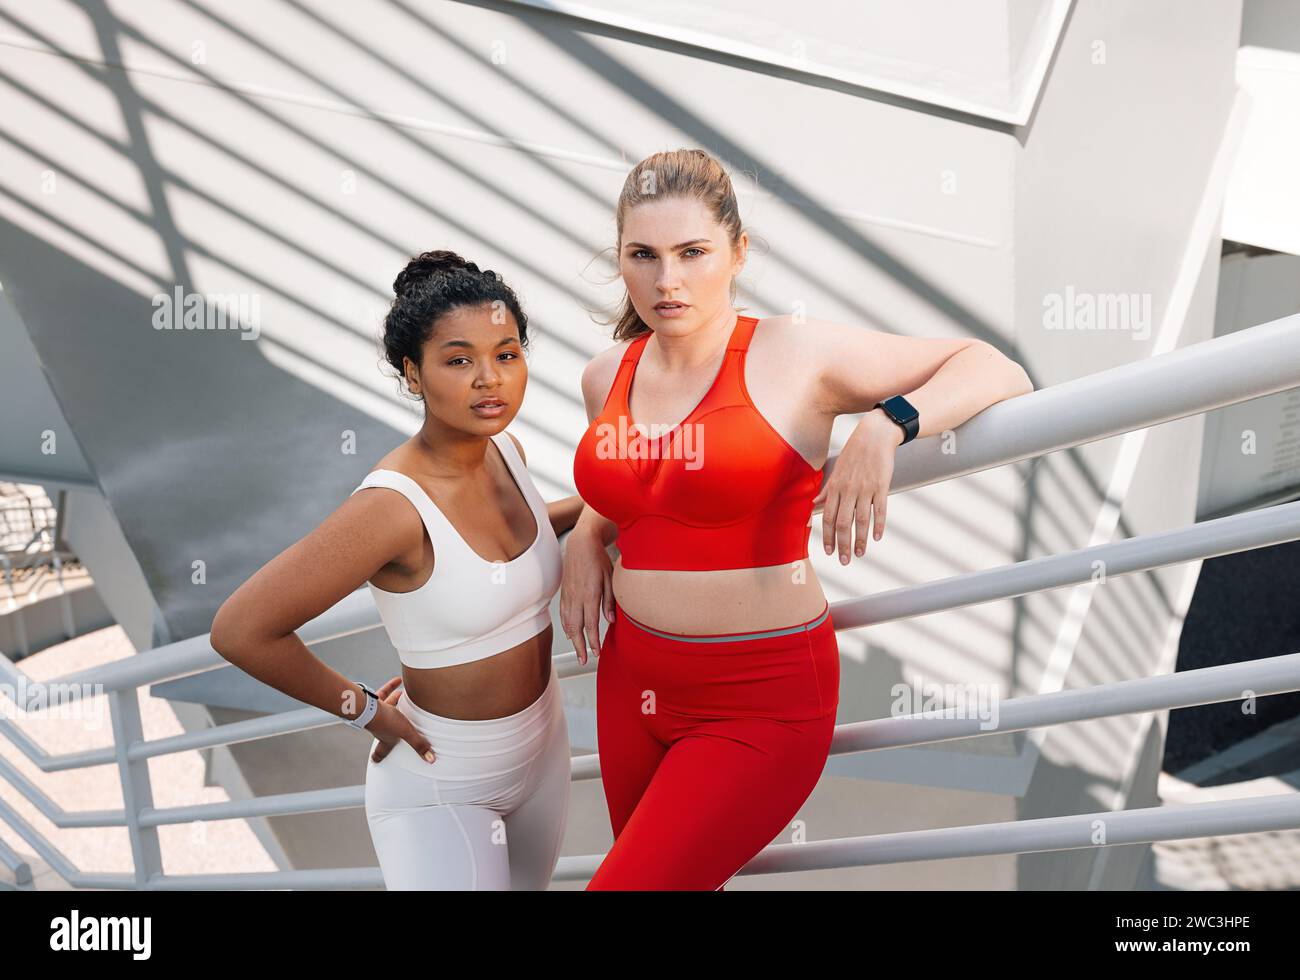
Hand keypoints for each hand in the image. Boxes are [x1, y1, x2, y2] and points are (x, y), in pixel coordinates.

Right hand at [367, 676, 434, 764]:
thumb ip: (419, 744)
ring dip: (395, 701)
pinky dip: (391, 687)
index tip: (376, 761)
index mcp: (386, 738)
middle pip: (385, 729)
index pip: (381, 751)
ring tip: (404, 695)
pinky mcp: (374, 702)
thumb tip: (431, 760)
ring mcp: (376, 715)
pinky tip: (399, 680)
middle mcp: (380, 727)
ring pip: (386, 708)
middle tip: (397, 724)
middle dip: (392, 726)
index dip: (379, 757)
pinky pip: (383, 694)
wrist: (368, 706)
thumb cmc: (387, 722)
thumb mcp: (406, 733)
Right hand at [559, 525, 614, 665]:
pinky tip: (570, 633)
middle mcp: (576, 597)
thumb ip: (610, 601)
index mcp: (589, 594)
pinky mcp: (564, 592)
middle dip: (580, 646)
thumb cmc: (597, 558)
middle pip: (576, 628)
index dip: (593, 641)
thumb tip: (611, 620)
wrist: (581, 543)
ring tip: (578, 651)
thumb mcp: (610, 578)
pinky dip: (566, 627)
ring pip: (567, 623)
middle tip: (584, 660)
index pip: (591, 624)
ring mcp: (568, 595)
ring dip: (572, 639)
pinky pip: (563, 614)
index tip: (596, 652)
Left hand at [812, 410, 900, 563]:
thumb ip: (827, 490)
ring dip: (860, 539)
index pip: (828, 517)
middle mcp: (849, 489)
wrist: (875, 434)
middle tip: (844, 561)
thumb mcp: (837, 470)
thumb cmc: (854, 452)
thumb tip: (814, 504)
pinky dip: (879, 524)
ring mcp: (866, 488)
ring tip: (860, 554)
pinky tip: (877, 537)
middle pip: (843, 522)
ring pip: (861, 519)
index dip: (827, 536)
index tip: (828, 551)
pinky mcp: (882, 485)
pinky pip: (880, 509)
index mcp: (836, 486)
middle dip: (842, 544)